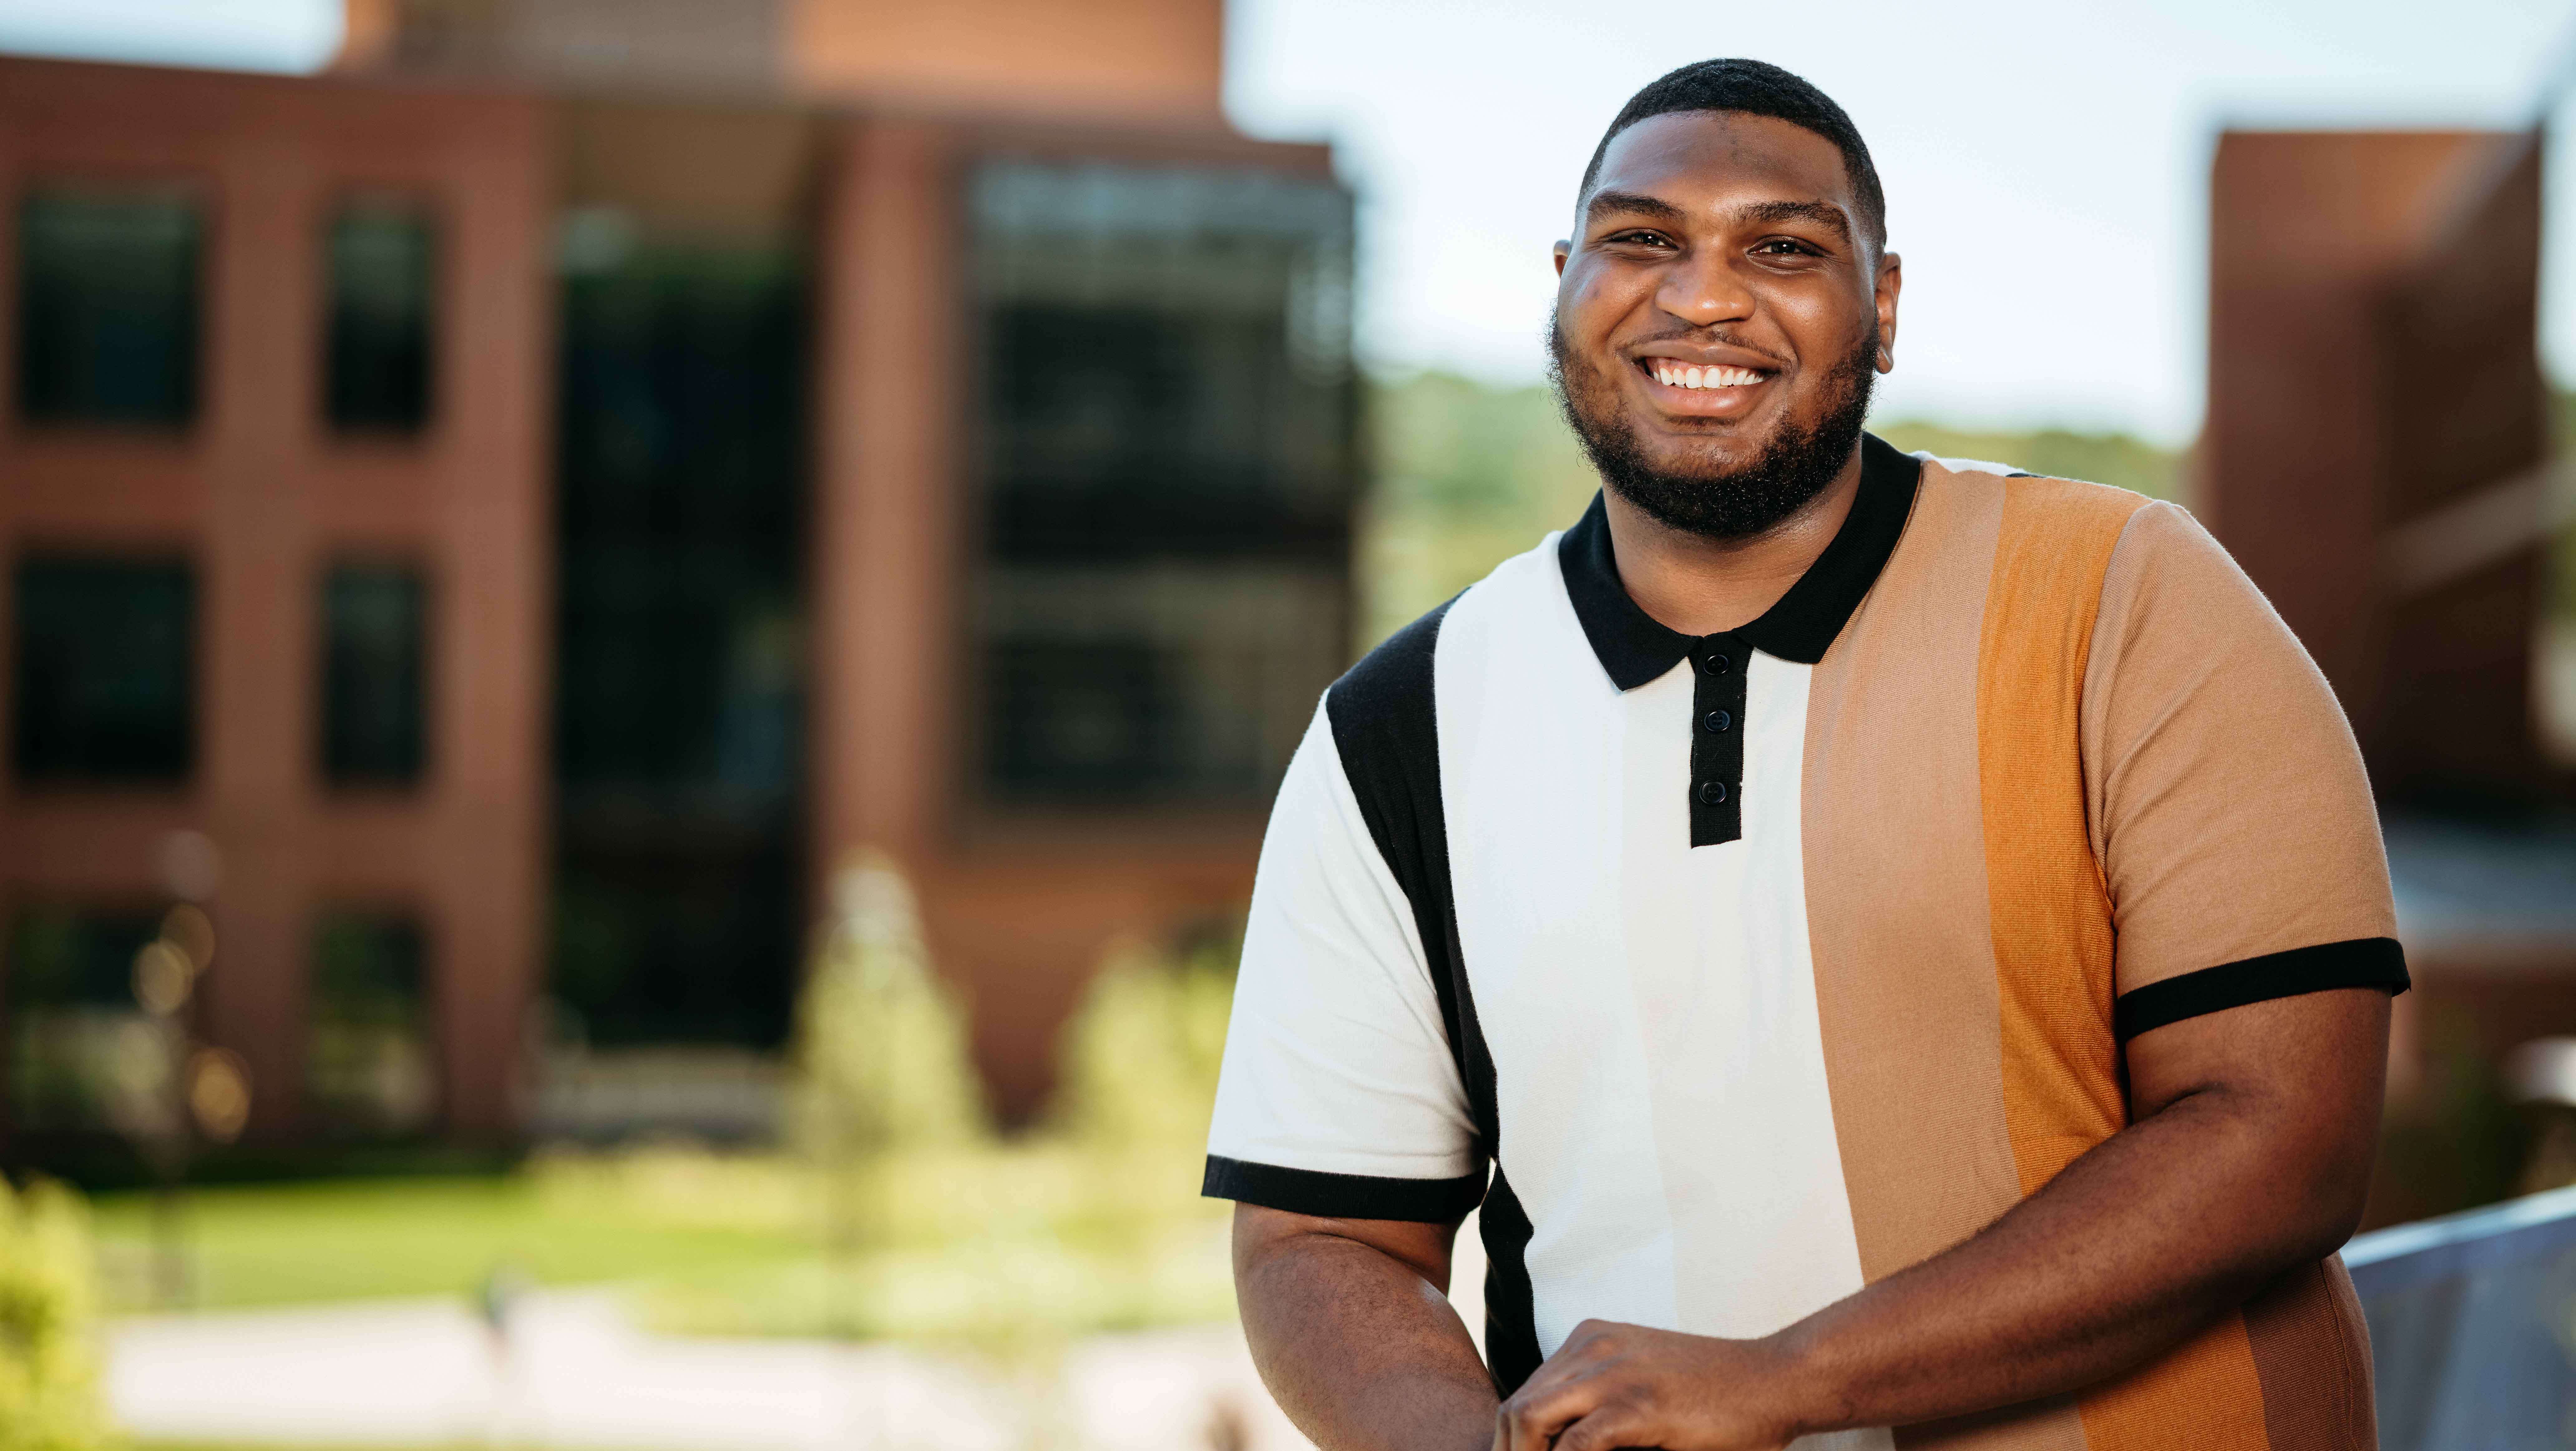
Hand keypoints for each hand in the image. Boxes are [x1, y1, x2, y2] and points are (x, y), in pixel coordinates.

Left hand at [1491, 1319, 1814, 1450]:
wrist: (1776, 1380)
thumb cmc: (1714, 1394)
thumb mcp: (1641, 1382)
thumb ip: (1596, 1404)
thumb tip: (1554, 1445)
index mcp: (1589, 1340)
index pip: (1524, 1394)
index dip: (1511, 1443)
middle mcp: (1591, 1347)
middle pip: (1515, 1408)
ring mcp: (1612, 1374)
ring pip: (1528, 1421)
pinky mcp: (1637, 1407)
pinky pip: (1575, 1447)